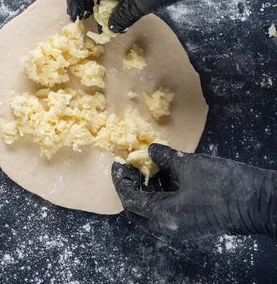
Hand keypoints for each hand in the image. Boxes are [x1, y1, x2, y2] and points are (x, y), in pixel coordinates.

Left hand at [112, 144, 276, 239]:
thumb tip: (150, 150)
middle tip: (131, 167)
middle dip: (130, 188)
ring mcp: (180, 228)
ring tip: (149, 167)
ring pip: (151, 211)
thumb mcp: (189, 165)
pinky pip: (166, 210)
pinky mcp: (191, 225)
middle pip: (136, 210)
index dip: (120, 180)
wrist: (259, 201)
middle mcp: (168, 227)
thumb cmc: (224, 185)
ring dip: (146, 190)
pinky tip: (166, 174)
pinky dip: (161, 194)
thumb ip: (165, 158)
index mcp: (162, 215)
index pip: (129, 199)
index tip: (118, 163)